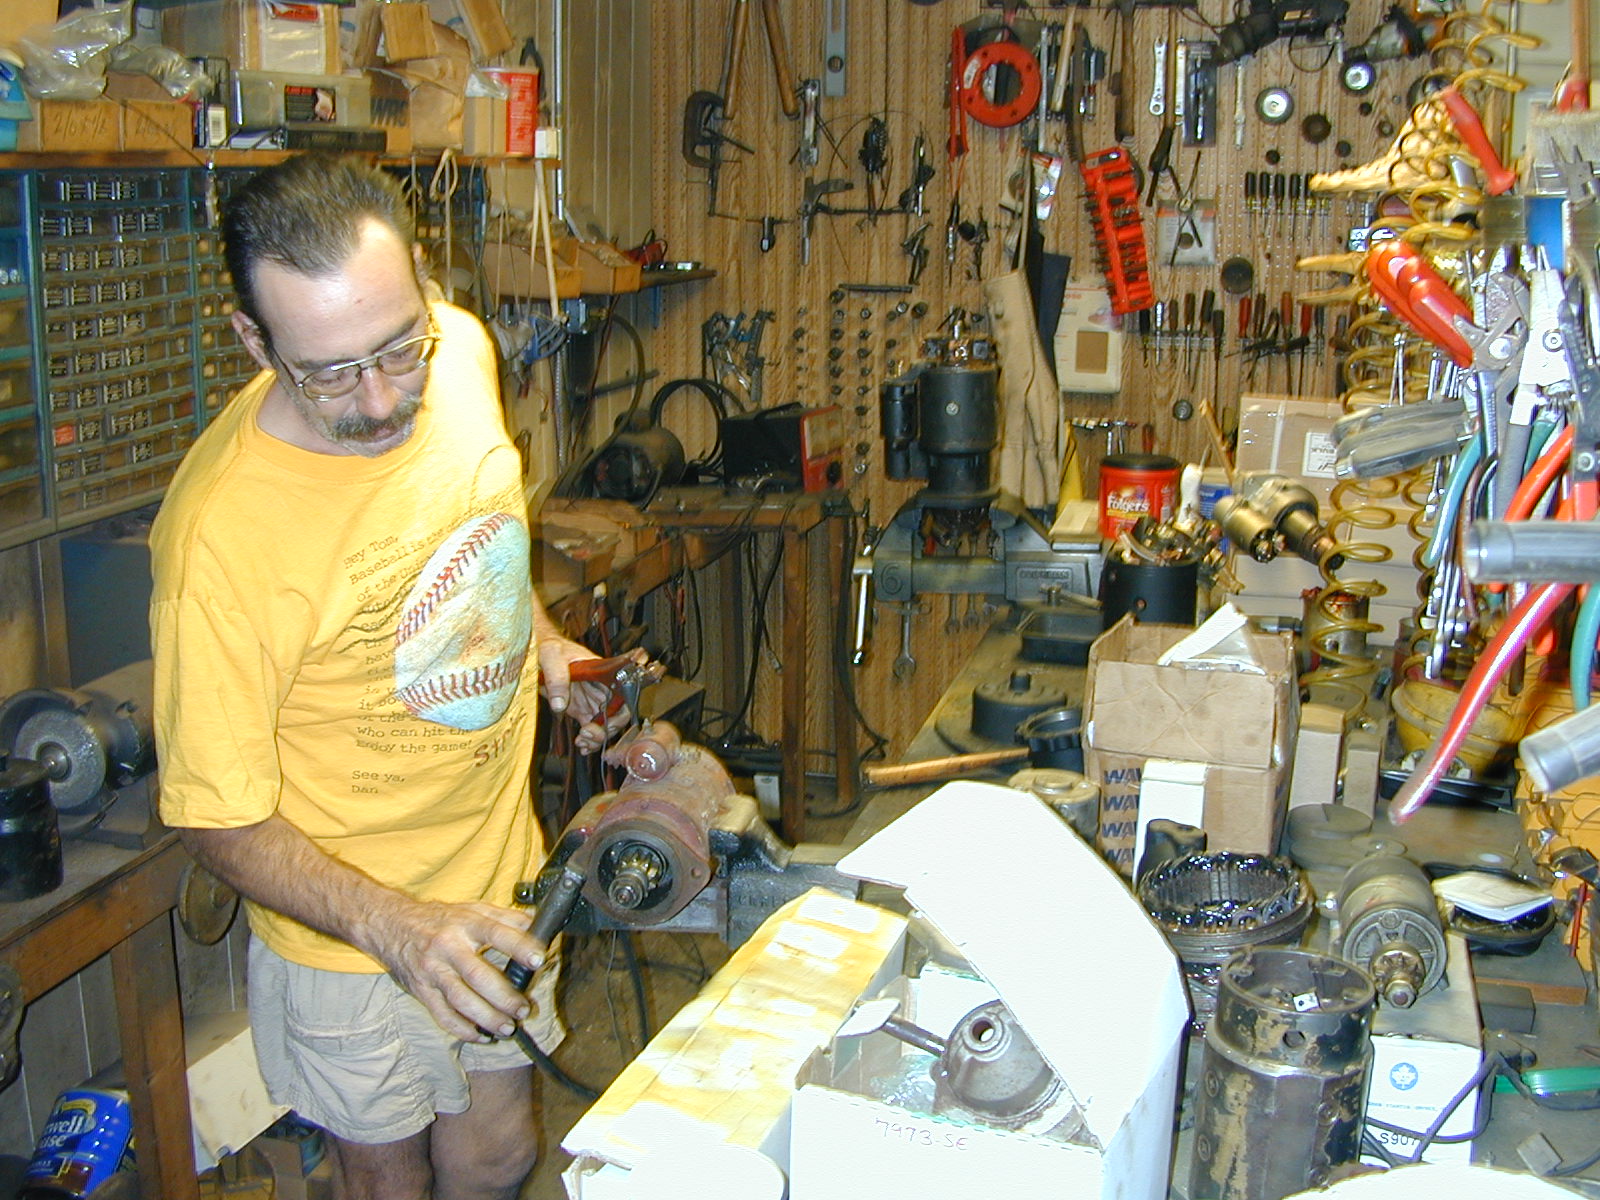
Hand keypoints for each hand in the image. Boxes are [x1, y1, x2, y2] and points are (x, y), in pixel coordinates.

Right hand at [367, 897, 545, 1041]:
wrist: (391, 926)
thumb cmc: (439, 919)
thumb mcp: (472, 909)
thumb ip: (506, 917)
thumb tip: (538, 923)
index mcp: (465, 923)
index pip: (495, 933)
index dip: (519, 946)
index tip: (539, 959)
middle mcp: (448, 947)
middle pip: (478, 975)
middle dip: (504, 996)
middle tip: (524, 1009)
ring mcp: (433, 971)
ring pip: (460, 1000)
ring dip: (486, 1017)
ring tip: (507, 1028)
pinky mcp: (422, 991)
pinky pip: (442, 1015)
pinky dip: (462, 1029)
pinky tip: (480, 1035)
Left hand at [537, 641, 648, 752]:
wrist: (537, 650)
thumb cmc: (549, 645)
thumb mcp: (551, 656)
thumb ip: (556, 678)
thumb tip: (560, 704)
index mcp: (603, 673)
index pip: (624, 695)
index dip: (620, 713)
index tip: (605, 724)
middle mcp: (601, 688)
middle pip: (617, 715)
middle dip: (606, 730)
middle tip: (588, 734)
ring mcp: (591, 700)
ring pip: (605, 725)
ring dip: (597, 739)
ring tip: (582, 741)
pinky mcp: (579, 709)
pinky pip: (591, 728)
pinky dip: (589, 740)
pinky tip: (581, 745)